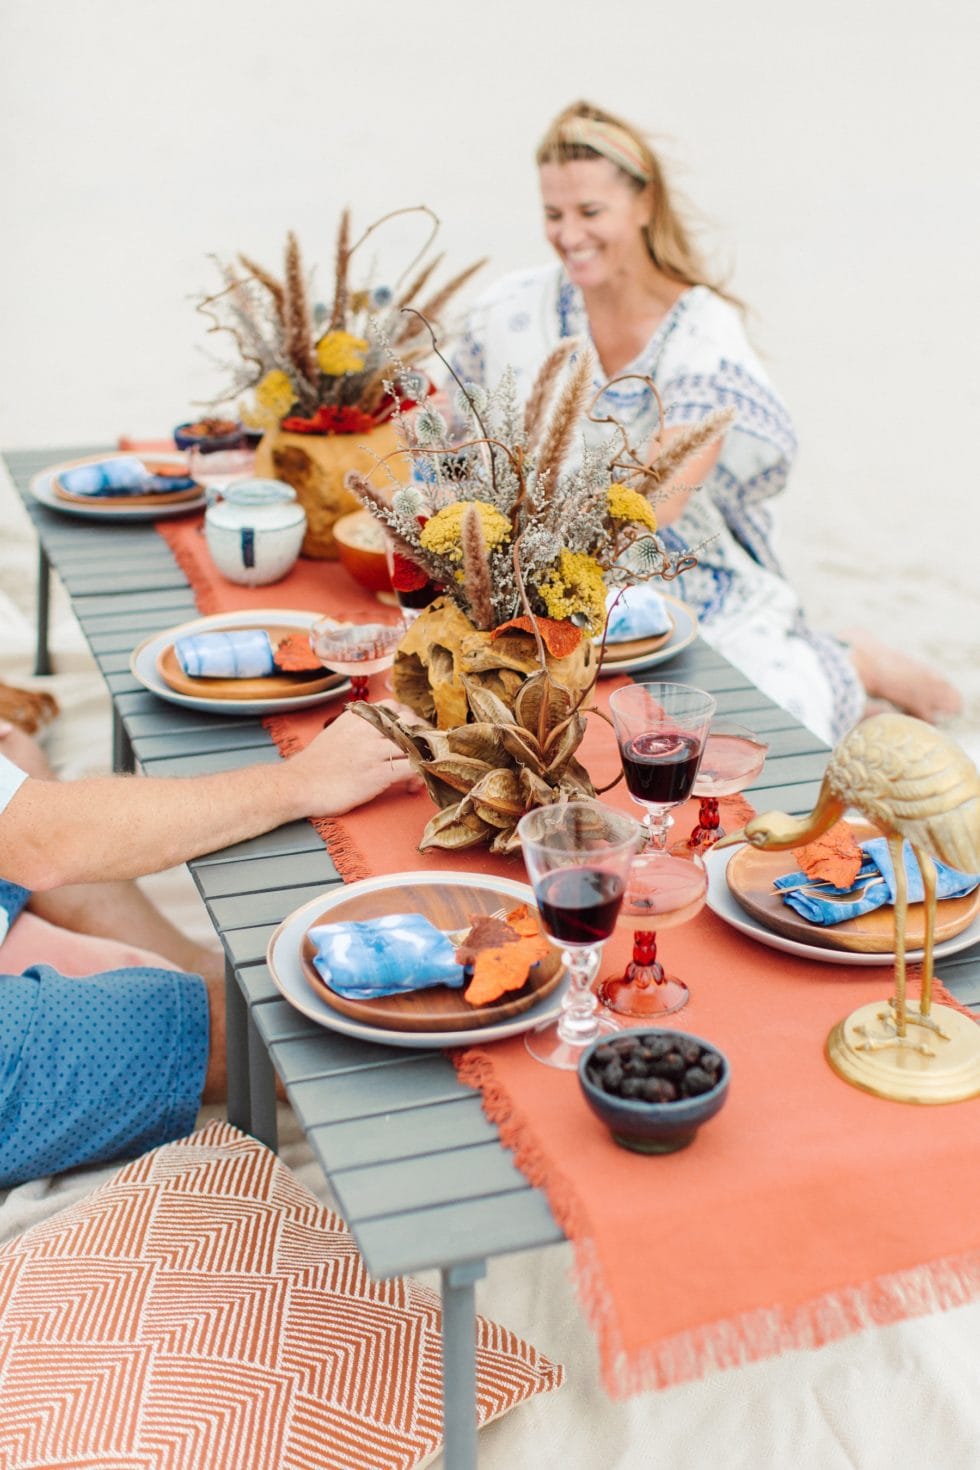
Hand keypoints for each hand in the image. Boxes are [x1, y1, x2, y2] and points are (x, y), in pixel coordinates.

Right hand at [286, 707, 422, 816]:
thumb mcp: (336, 733)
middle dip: (422, 737)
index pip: (395, 707)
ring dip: (424, 756)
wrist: (298, 785)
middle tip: (424, 752)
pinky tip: (414, 784)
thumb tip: (378, 731)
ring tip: (422, 769)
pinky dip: (420, 775)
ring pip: (416, 743)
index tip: (412, 734)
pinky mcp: (378, 773)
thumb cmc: (316, 765)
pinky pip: (412, 767)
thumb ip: (358, 727)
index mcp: (358, 717)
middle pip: (411, 722)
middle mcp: (368, 729)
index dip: (409, 720)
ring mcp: (374, 750)